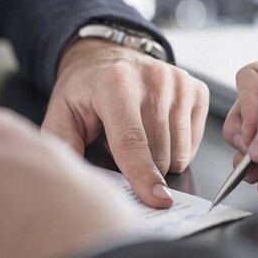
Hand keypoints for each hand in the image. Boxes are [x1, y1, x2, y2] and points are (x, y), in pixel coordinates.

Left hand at [42, 38, 208, 207]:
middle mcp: (153, 80)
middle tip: (120, 150)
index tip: (157, 200)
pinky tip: (157, 132)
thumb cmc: (86, 90)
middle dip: (142, 169)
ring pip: (180, 153)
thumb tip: (76, 181)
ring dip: (160, 159)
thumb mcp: (61, 113)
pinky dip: (176, 148)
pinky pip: (194, 144)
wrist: (108, 56)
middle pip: (160, 154)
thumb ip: (63, 146)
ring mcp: (180, 84)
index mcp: (115, 84)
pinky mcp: (197, 91)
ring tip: (139, 138)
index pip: (132, 141)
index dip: (143, 175)